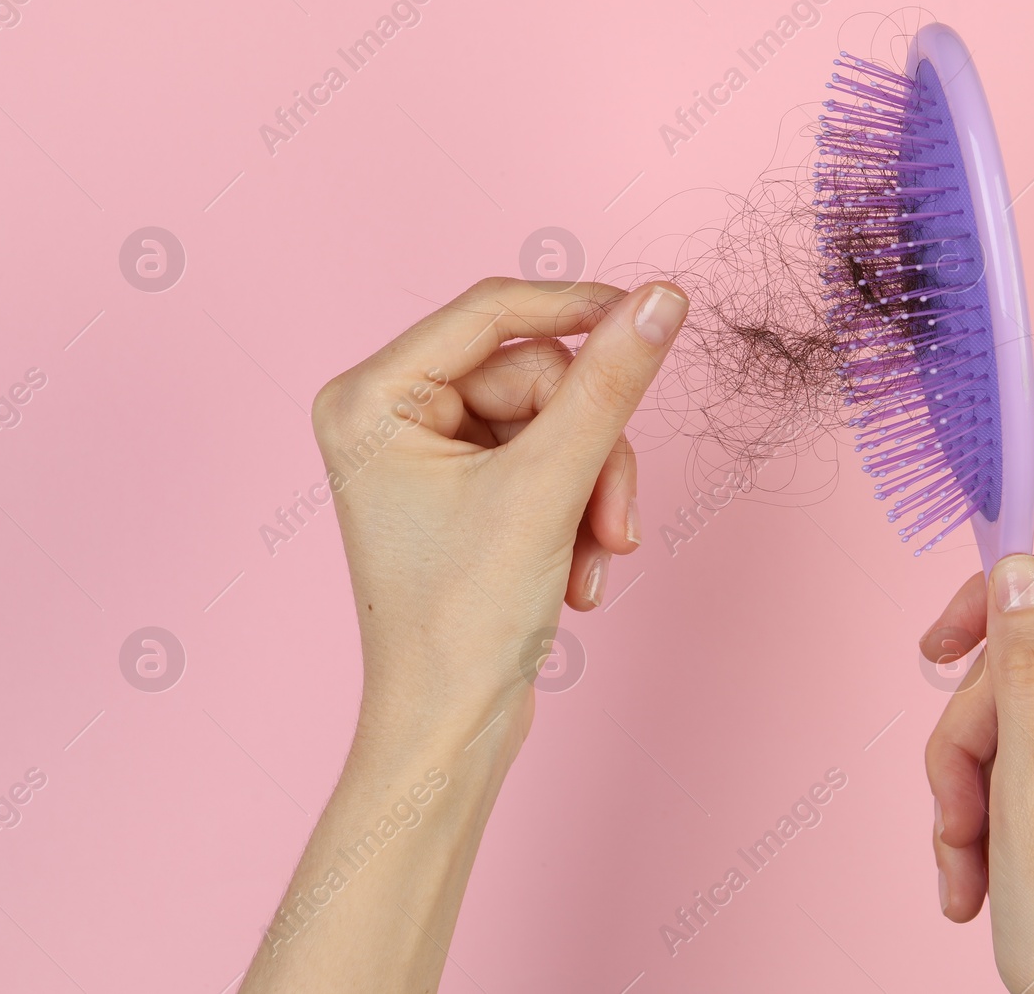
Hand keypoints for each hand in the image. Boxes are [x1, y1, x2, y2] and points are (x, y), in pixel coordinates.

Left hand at [311, 276, 687, 736]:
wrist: (450, 733)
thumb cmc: (463, 624)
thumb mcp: (549, 487)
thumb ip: (609, 384)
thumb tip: (662, 300)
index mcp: (371, 399)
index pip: (491, 310)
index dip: (581, 307)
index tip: (656, 314)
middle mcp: (389, 415)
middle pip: (535, 374)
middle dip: (589, 449)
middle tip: (613, 522)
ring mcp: (427, 453)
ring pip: (554, 420)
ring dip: (591, 489)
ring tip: (593, 559)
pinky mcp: (464, 488)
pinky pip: (548, 460)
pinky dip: (576, 511)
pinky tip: (576, 572)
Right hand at [921, 549, 1033, 992]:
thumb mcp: (1032, 789)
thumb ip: (1027, 669)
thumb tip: (1018, 567)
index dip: (991, 599)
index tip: (936, 651)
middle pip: (1031, 659)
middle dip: (972, 731)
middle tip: (954, 811)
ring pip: (1026, 713)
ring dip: (976, 782)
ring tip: (967, 860)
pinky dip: (1002, 805)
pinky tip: (984, 870)